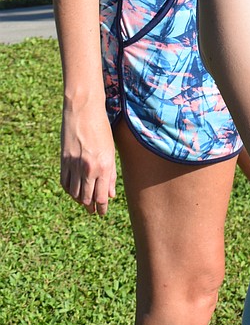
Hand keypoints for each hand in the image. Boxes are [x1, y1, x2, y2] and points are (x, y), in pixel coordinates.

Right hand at [61, 100, 116, 216]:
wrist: (84, 111)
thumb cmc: (102, 129)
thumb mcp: (111, 151)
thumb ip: (110, 175)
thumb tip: (111, 195)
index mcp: (103, 166)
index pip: (101, 197)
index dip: (101, 208)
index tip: (101, 213)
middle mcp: (88, 168)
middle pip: (86, 198)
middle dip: (90, 207)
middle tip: (93, 211)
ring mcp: (74, 165)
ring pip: (74, 193)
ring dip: (79, 200)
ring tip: (84, 202)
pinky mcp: (63, 160)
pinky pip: (64, 182)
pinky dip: (69, 190)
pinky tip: (73, 191)